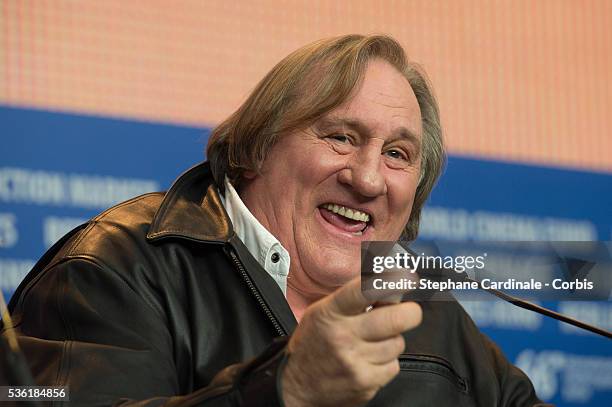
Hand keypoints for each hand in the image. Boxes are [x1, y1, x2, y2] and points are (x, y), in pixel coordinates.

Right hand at [281, 277, 421, 406]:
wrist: (296, 387)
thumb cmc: (313, 344)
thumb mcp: (322, 311)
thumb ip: (354, 299)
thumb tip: (389, 287)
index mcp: (331, 312)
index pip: (365, 291)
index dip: (390, 281)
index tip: (404, 277)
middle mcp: (343, 336)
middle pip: (396, 319)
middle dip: (410, 313)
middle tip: (409, 312)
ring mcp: (355, 362)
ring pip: (398, 343)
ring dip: (392, 340)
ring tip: (373, 342)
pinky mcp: (365, 384)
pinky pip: (394, 366)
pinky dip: (387, 363)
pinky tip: (370, 361)